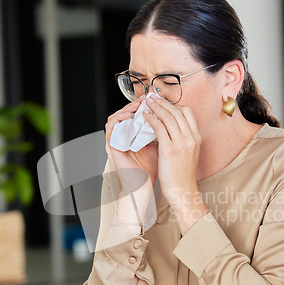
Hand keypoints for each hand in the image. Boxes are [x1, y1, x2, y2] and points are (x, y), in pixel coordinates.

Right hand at [105, 98, 157, 233]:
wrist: (143, 186)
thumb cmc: (150, 170)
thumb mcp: (160, 147)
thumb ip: (162, 133)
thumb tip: (173, 120)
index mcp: (134, 136)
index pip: (136, 115)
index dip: (145, 105)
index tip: (156, 99)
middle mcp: (124, 137)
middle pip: (125, 113)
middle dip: (136, 103)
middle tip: (148, 98)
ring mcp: (117, 141)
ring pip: (116, 117)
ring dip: (126, 108)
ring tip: (138, 104)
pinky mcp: (111, 146)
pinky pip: (110, 127)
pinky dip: (119, 119)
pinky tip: (130, 115)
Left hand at [143, 95, 208, 233]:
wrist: (182, 190)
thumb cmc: (182, 175)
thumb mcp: (189, 153)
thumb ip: (183, 139)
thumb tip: (173, 128)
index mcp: (196, 138)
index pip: (187, 113)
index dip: (174, 104)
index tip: (164, 102)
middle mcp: (191, 138)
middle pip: (177, 112)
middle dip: (163, 102)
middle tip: (152, 97)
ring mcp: (181, 143)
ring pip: (168, 117)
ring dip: (156, 107)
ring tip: (147, 103)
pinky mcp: (169, 149)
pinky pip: (159, 128)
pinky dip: (151, 119)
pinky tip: (144, 116)